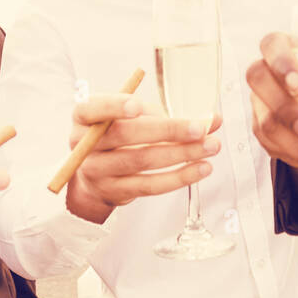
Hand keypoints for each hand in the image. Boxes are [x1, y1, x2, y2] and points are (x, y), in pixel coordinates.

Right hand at [65, 94, 221, 224]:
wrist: (96, 171)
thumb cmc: (119, 133)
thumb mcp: (135, 115)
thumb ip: (168, 112)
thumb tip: (213, 119)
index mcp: (84, 117)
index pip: (93, 109)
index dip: (114, 107)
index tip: (138, 106)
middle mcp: (84, 144)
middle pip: (124, 136)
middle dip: (167, 130)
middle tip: (199, 128)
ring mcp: (97, 171)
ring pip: (141, 161)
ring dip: (180, 154)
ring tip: (210, 146)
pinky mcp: (114, 191)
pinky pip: (148, 186)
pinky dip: (178, 177)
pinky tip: (201, 169)